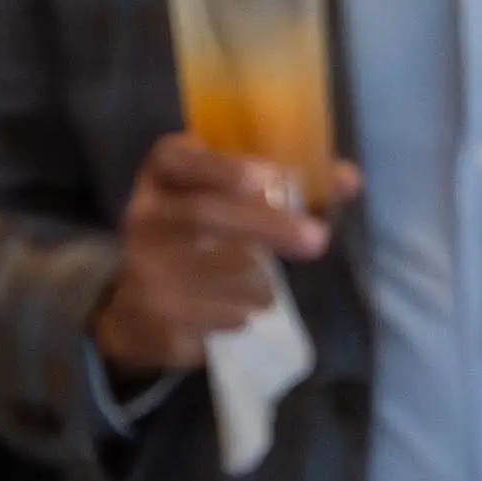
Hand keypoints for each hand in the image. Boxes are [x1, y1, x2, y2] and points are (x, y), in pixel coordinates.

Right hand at [98, 129, 352, 379]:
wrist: (132, 307)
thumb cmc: (194, 242)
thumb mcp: (221, 204)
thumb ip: (282, 187)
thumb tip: (348, 178)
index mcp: (161, 180)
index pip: (177, 160)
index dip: (218, 167)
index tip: (263, 178)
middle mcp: (143, 219)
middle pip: (205, 215)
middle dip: (268, 226)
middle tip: (317, 240)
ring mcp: (142, 271)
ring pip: (227, 274)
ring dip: (263, 284)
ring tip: (263, 288)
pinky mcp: (153, 320)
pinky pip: (222, 318)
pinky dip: (241, 316)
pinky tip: (233, 311)